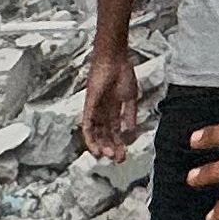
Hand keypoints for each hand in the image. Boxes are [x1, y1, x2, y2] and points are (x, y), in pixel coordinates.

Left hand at [80, 47, 139, 161]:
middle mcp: (103, 112)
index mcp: (114, 110)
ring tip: (107, 155)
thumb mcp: (130, 97)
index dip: (119, 144)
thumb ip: (131, 115)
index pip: (115, 132)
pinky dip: (90, 136)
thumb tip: (131, 132)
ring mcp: (95, 110)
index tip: (124, 155)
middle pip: (105, 135)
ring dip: (100, 145)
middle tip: (118, 159)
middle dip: (111, 148)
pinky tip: (94, 146)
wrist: (115, 60)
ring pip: (95, 133)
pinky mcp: (88, 106)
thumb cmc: (123, 74)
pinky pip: (86, 124)